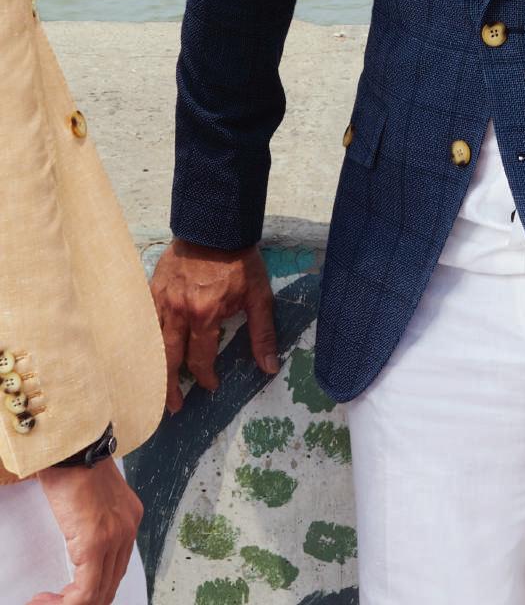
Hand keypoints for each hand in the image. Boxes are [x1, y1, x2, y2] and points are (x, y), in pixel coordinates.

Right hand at [28, 459, 142, 604]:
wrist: (73, 448)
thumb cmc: (76, 466)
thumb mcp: (92, 500)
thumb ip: (94, 524)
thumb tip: (81, 549)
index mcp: (129, 518)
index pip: (116, 568)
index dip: (93, 588)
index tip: (66, 593)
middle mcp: (128, 529)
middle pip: (110, 585)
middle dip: (80, 601)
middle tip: (53, 601)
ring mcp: (115, 537)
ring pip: (98, 594)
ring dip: (69, 604)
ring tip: (45, 602)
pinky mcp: (96, 542)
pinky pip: (85, 592)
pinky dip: (65, 603)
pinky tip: (46, 599)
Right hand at [150, 239, 277, 412]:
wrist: (216, 227)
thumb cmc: (240, 262)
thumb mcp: (259, 297)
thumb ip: (262, 334)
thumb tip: (270, 367)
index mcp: (204, 315)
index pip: (200, 359)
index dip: (206, 377)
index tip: (211, 385)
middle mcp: (178, 312)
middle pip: (169, 359)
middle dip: (171, 387)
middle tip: (174, 406)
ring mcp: (161, 300)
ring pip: (152, 344)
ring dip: (155, 369)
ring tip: (156, 389)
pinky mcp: (152, 289)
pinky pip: (144, 322)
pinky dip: (144, 341)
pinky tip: (145, 353)